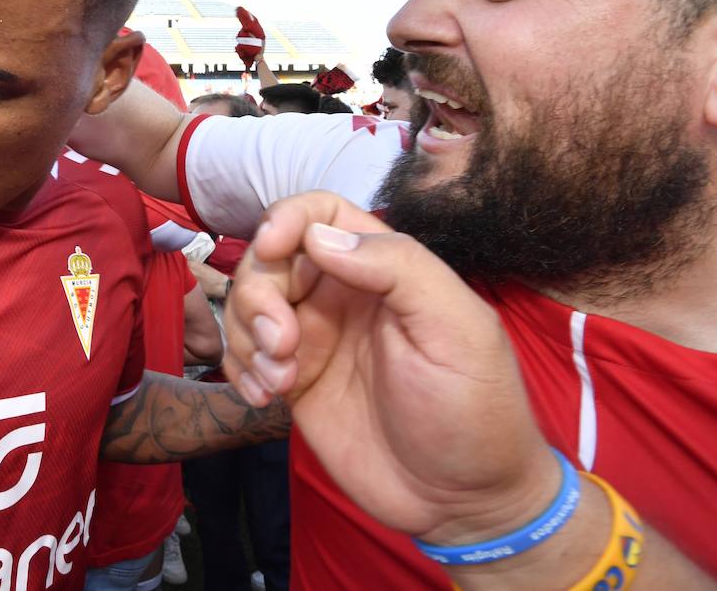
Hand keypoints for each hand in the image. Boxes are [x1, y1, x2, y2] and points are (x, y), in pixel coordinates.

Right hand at [221, 191, 559, 544]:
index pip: (321, 213)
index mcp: (385, 269)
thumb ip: (399, 268)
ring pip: (248, 306)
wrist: (463, 504)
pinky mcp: (293, 383)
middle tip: (283, 345)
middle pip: (270, 259)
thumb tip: (319, 236)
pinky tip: (266, 399)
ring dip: (248, 338)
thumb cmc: (475, 412)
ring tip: (279, 383)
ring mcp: (314, 339)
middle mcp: (342, 295)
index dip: (287, 219)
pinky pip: (244, 356)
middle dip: (259, 295)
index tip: (270, 250)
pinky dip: (240, 370)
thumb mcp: (456, 329)